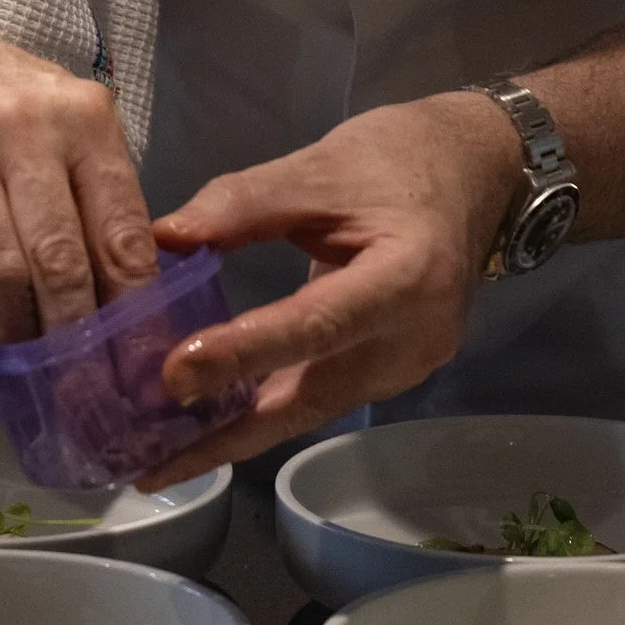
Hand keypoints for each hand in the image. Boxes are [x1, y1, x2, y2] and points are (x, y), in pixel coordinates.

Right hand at [0, 21, 159, 346]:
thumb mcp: (57, 122)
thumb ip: (94, 194)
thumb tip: (133, 296)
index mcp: (83, 117)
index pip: (123, 232)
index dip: (132, 308)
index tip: (134, 356)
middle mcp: (25, 128)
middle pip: (62, 263)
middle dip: (73, 336)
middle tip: (77, 377)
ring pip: (3, 277)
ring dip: (14, 332)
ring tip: (19, 351)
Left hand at [141, 91, 521, 476]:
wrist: (475, 174)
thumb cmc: (398, 161)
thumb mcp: (320, 167)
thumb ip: (242, 204)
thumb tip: (162, 240)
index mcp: (407, 278)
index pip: (317, 324)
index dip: (246, 351)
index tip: (174, 374)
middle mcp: (414, 340)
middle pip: (311, 396)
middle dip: (227, 435)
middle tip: (150, 463)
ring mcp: (407, 366)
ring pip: (312, 407)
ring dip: (238, 433)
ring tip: (162, 457)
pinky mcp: (391, 372)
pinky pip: (320, 396)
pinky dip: (264, 410)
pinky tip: (210, 421)